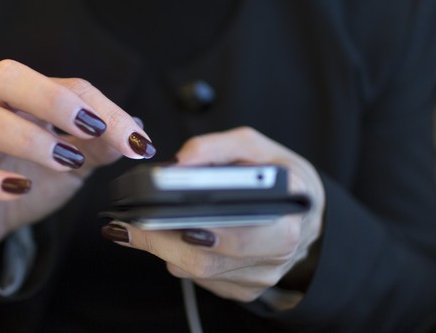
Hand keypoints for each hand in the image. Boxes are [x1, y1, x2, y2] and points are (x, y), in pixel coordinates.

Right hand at [0, 59, 155, 257]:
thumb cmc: (29, 180)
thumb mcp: (74, 164)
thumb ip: (101, 147)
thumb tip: (138, 130)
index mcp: (24, 101)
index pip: (65, 86)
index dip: (103, 109)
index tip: (135, 140)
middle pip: (5, 77)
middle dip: (51, 98)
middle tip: (90, 128)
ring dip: (26, 137)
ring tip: (64, 161)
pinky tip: (20, 188)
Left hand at [102, 127, 324, 301]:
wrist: (306, 209)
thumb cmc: (279, 174)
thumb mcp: (254, 146)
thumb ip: (214, 147)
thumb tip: (177, 164)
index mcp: (288, 210)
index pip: (238, 229)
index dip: (197, 225)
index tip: (161, 214)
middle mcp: (279, 248)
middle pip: (208, 259)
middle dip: (162, 241)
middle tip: (129, 225)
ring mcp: (263, 274)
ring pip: (199, 272)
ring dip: (164, 249)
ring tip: (139, 227)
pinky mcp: (246, 289)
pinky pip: (202, 280)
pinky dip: (180, 258)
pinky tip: (170, 238)